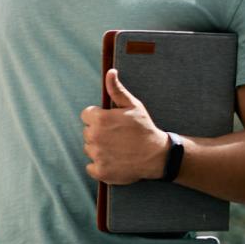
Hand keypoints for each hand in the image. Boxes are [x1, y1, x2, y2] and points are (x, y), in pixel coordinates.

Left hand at [81, 69, 168, 183]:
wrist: (158, 155)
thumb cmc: (145, 128)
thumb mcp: (133, 106)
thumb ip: (116, 90)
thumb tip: (110, 72)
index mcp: (99, 119)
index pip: (86, 115)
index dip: (99, 117)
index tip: (112, 122)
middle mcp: (94, 137)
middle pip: (87, 132)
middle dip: (99, 133)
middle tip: (118, 136)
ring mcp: (96, 155)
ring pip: (89, 149)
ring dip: (99, 149)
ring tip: (118, 148)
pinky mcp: (100, 171)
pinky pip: (90, 167)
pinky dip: (100, 166)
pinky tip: (114, 161)